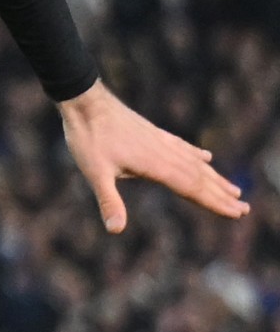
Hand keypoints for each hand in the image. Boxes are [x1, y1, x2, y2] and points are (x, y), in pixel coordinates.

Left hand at [56, 83, 248, 234]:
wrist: (85, 100)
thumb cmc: (88, 137)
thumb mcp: (94, 172)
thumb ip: (108, 200)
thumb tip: (115, 230)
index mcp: (157, 165)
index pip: (193, 189)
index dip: (215, 203)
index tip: (237, 214)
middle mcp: (165, 153)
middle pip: (200, 178)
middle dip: (222, 195)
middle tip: (245, 209)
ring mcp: (160, 141)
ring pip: (194, 163)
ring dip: (215, 177)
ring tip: (234, 189)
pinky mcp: (153, 133)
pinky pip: (182, 146)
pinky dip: (196, 155)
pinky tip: (205, 157)